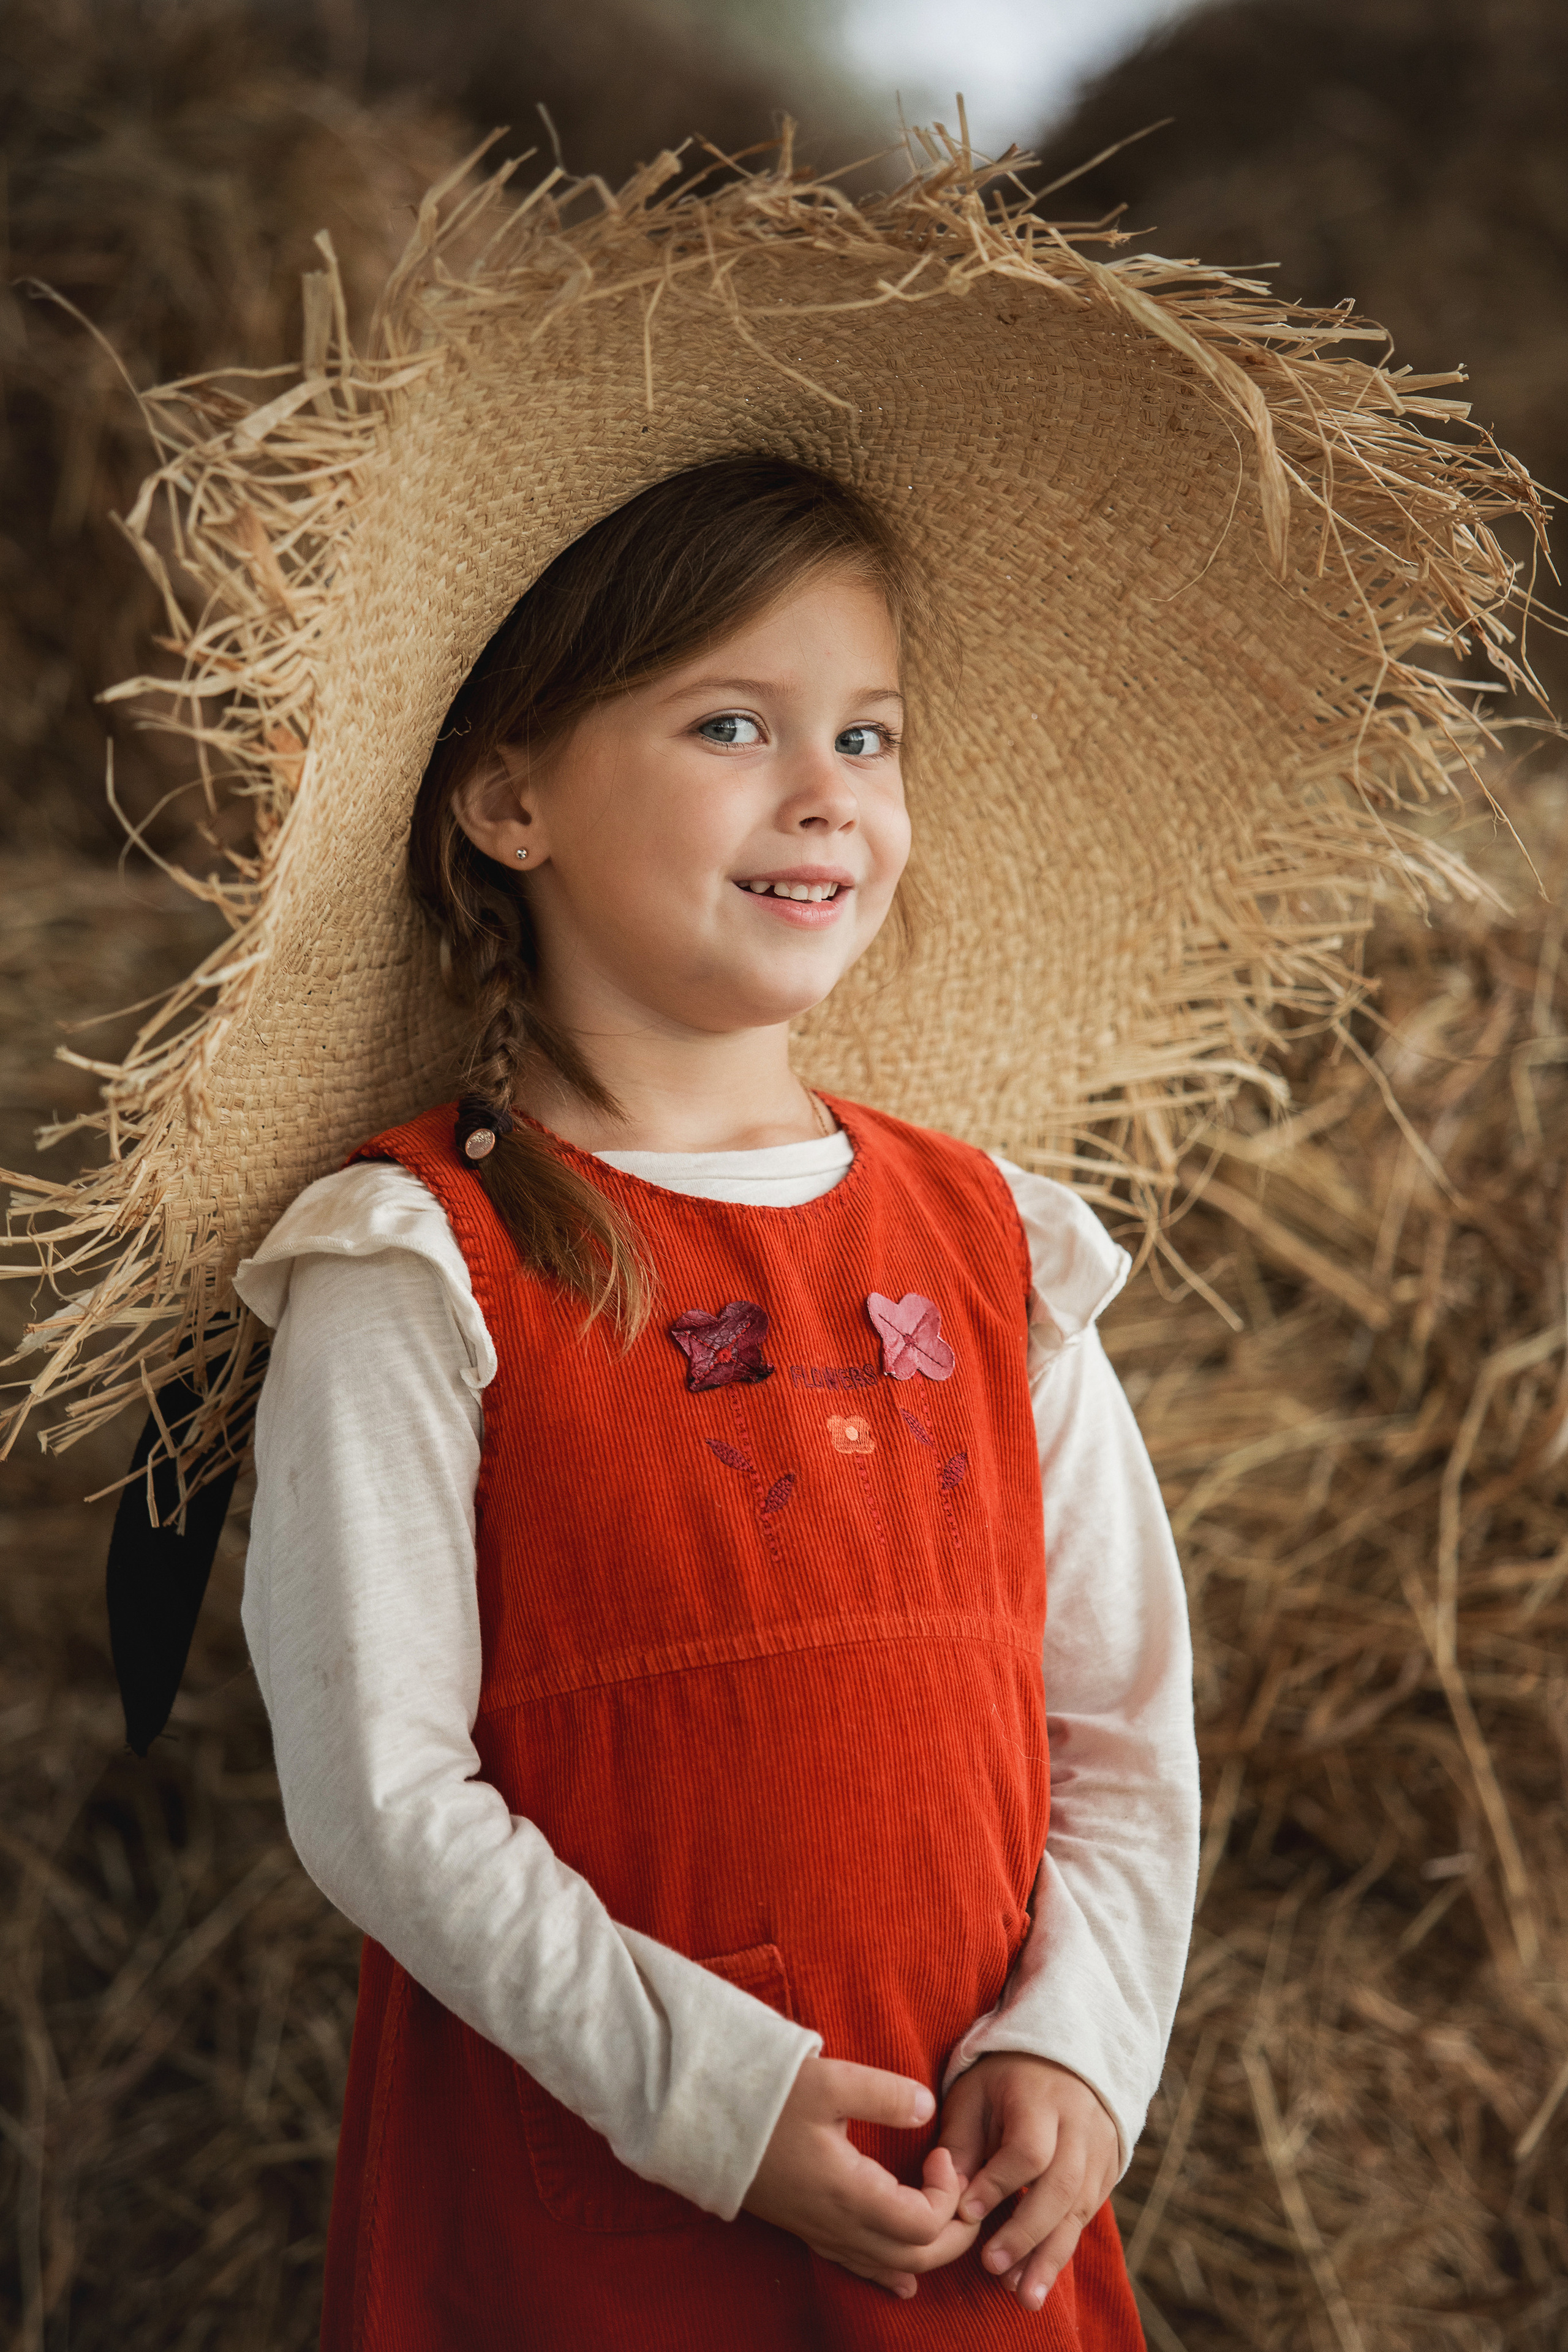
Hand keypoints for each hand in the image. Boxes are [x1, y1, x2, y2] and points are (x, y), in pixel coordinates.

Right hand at [743, 2054, 978, 2297]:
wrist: (706, 2119)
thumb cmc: (766, 2098)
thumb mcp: (829, 2082)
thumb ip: (884, 2094)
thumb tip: (927, 2108)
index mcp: (850, 2193)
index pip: (923, 2224)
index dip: (948, 2194)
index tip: (940, 2153)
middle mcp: (840, 2225)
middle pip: (917, 2258)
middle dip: (955, 2233)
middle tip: (964, 2190)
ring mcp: (823, 2233)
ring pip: (892, 2268)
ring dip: (930, 2250)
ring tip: (949, 2219)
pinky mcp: (809, 2230)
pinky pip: (860, 2268)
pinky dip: (892, 2273)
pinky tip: (905, 2280)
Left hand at [937, 2054, 1119, 2313]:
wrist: (1064, 2059)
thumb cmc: (1005, 2080)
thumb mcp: (974, 2094)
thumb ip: (961, 2143)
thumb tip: (950, 2200)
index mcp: (1041, 2096)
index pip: (1028, 2149)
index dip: (998, 2185)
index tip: (966, 2213)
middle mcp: (1079, 2123)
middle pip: (1062, 2186)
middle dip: (1026, 2232)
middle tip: (992, 2266)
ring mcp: (1100, 2149)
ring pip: (1080, 2209)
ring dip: (1049, 2256)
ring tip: (1023, 2297)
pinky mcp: (1107, 2172)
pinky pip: (1086, 2217)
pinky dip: (1061, 2249)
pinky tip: (1037, 2279)